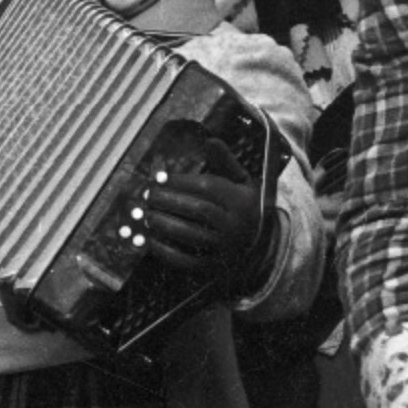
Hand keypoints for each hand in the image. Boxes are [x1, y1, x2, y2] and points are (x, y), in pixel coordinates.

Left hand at [142, 165, 266, 280]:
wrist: (261, 245)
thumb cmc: (244, 205)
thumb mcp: (242, 181)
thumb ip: (225, 161)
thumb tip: (210, 139)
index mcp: (241, 200)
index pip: (208, 187)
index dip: (180, 181)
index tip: (158, 177)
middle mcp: (235, 225)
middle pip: (198, 210)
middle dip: (168, 201)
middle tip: (147, 195)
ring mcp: (225, 248)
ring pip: (192, 235)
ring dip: (164, 224)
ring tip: (146, 215)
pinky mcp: (214, 267)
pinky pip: (187, 261)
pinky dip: (165, 251)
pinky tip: (149, 240)